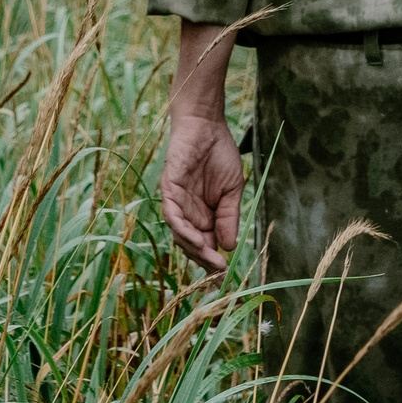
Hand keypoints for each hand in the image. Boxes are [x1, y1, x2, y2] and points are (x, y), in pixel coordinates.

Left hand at [160, 113, 244, 273]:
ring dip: (195, 250)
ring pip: (180, 234)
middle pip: (191, 245)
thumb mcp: (232, 191)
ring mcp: (176, 202)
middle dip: (204, 262)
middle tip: (219, 275)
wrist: (207, 125)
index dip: (213, 261)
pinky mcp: (168, 189)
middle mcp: (186, 212)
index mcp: (202, 215)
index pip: (205, 244)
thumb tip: (229, 247)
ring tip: (212, 262)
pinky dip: (183, 230)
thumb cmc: (219, 154)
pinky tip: (198, 240)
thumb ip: (229, 218)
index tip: (225, 276)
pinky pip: (172, 215)